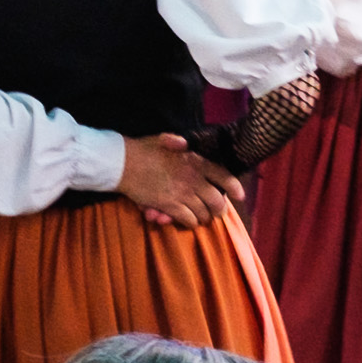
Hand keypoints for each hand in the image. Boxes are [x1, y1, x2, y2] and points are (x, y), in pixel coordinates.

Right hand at [112, 132, 244, 227]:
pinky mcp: (169, 206)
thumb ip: (177, 142)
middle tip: (214, 212)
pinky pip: (188, 220)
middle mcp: (193, 180)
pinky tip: (186, 221)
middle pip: (217, 202)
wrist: (122, 163)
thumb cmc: (142, 150)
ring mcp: (182, 194)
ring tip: (200, 217)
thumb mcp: (163, 139)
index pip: (223, 176)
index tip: (239, 196)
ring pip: (203, 214)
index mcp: (194, 162)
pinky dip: (189, 223)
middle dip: (218, 210)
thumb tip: (185, 144)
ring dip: (203, 217)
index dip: (234, 188)